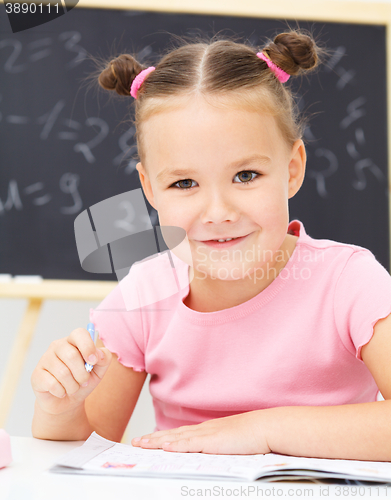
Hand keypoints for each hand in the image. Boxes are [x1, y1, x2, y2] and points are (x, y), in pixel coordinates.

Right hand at [31, 328, 111, 415]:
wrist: (67, 402)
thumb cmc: (83, 381)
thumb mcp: (99, 370)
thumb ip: (104, 358)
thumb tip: (98, 354)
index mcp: (73, 341)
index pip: (79, 333)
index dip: (88, 347)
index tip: (93, 361)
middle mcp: (58, 346)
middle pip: (72, 356)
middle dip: (82, 374)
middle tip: (84, 381)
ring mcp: (45, 359)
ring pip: (62, 372)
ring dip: (73, 386)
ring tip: (73, 388)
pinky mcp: (36, 374)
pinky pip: (52, 384)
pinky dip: (61, 392)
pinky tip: (61, 391)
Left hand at [131, 410, 271, 454]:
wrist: (265, 427)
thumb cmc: (254, 435)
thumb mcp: (232, 441)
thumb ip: (220, 446)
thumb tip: (212, 453)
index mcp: (208, 430)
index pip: (180, 434)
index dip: (164, 436)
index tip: (150, 438)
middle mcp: (204, 430)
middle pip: (173, 435)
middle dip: (154, 438)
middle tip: (136, 442)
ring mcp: (207, 435)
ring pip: (177, 438)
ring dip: (158, 441)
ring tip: (142, 444)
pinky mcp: (214, 442)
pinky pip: (191, 444)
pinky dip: (177, 445)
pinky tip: (166, 447)